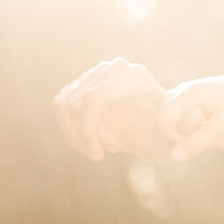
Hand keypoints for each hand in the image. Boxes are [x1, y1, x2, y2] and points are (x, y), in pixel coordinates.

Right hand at [53, 58, 169, 160]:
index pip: (94, 98)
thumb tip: (151, 118)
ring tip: (100, 148)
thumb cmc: (161, 131)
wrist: (156, 121)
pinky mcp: (83, 81)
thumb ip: (155, 126)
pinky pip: (61, 106)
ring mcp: (98, 71)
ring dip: (78, 135)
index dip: (89, 130)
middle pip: (77, 104)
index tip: (98, 156)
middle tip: (103, 152)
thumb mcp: (163, 133)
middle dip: (86, 136)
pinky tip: (91, 141)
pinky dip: (72, 130)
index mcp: (135, 75)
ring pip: (65, 106)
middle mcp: (116, 67)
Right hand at [155, 70, 223, 161]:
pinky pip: (183, 106)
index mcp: (188, 95)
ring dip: (180, 124)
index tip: (194, 143)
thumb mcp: (221, 128)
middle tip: (196, 140)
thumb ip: (197, 142)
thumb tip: (173, 157)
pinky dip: (187, 118)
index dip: (172, 137)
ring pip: (173, 108)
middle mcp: (188, 88)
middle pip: (163, 112)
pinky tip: (206, 123)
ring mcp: (195, 88)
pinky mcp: (202, 91)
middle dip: (172, 131)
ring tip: (202, 131)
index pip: (162, 119)